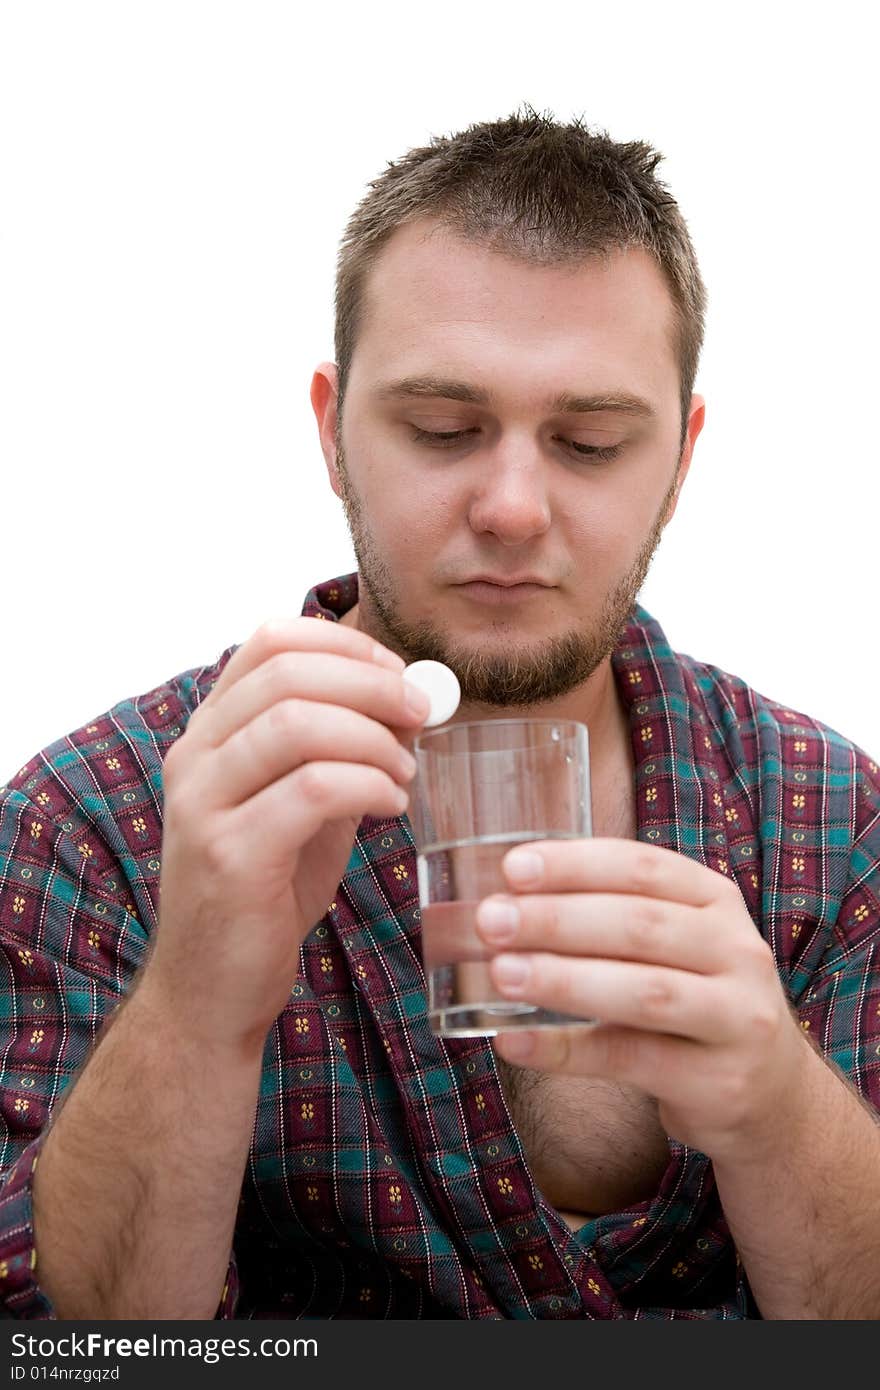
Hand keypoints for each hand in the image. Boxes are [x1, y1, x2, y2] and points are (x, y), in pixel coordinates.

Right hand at [147, 618, 429, 1055]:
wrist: (212, 989)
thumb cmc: (266, 891)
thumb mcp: (301, 804)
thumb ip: (338, 751)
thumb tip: (409, 700)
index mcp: (211, 733)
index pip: (271, 640)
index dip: (345, 643)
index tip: (398, 673)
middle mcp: (195, 757)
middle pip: (288, 672)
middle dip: (372, 684)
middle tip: (422, 714)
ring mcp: (203, 804)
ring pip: (297, 724)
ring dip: (373, 738)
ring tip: (405, 770)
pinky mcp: (229, 855)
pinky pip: (313, 790)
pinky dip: (368, 785)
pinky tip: (392, 805)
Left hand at [475, 839, 813, 1163]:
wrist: (773, 1092)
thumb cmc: (695, 998)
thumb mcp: (676, 942)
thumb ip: (610, 916)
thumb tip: (504, 900)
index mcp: (715, 901)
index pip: (643, 867)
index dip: (576, 864)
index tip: (513, 868)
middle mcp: (737, 951)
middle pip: (640, 926)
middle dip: (558, 920)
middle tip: (492, 922)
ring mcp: (737, 1018)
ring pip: (644, 992)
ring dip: (564, 980)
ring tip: (500, 974)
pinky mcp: (720, 1081)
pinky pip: (632, 1061)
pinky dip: (566, 1051)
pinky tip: (515, 1042)